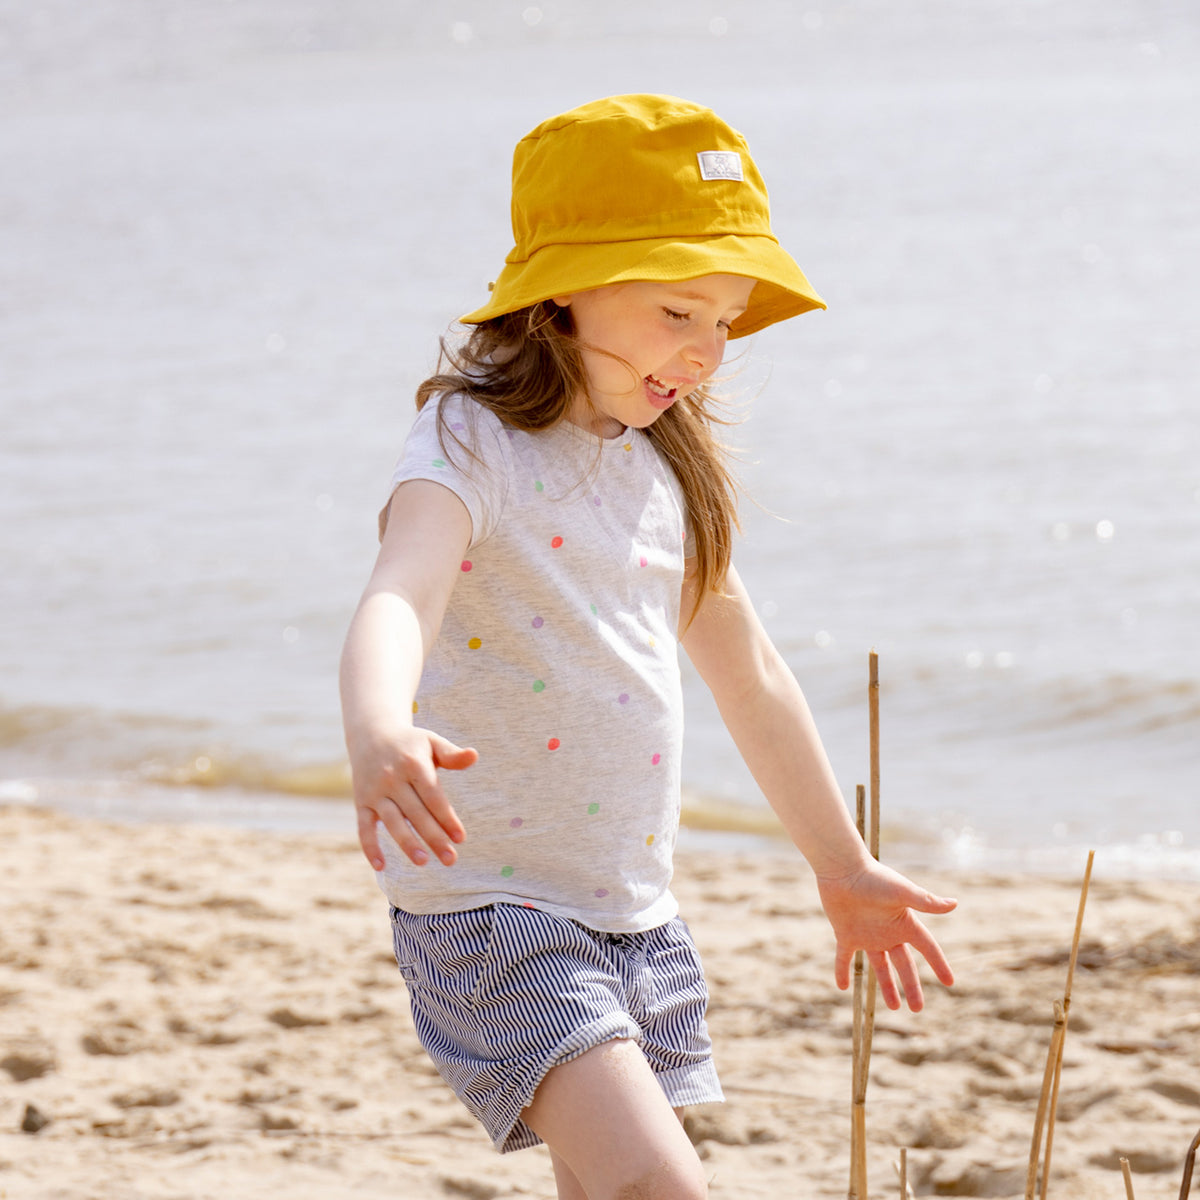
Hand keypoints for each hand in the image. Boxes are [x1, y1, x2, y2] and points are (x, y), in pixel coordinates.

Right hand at [348, 724, 476, 871]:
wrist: (372, 735)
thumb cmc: (410, 743)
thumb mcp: (431, 742)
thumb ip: (452, 754)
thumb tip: (474, 756)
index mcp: (413, 763)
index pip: (433, 796)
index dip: (446, 818)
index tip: (461, 838)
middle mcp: (392, 778)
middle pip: (416, 813)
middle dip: (433, 838)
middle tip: (450, 859)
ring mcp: (375, 792)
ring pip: (392, 822)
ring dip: (407, 843)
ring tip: (424, 862)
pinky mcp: (361, 802)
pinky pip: (364, 827)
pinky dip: (370, 847)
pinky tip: (381, 866)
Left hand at [816, 859, 955, 1011]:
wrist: (842, 869)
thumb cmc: (873, 878)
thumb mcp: (902, 892)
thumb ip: (925, 901)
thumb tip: (954, 904)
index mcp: (904, 923)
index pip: (927, 948)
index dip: (939, 964)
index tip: (950, 982)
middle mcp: (888, 932)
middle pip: (904, 964)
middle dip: (912, 986)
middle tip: (918, 1009)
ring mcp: (867, 935)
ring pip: (880, 967)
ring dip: (887, 986)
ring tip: (894, 1008)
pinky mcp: (846, 934)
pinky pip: (844, 958)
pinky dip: (842, 971)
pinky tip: (842, 986)